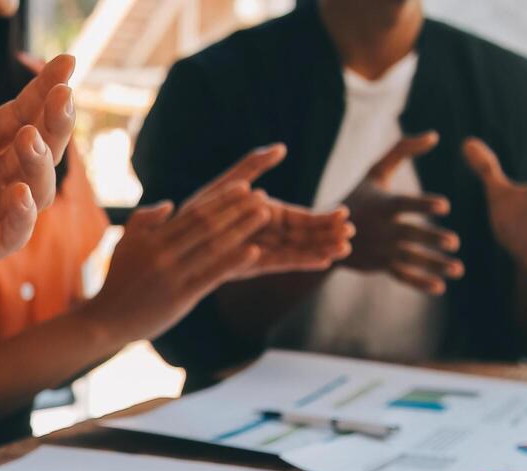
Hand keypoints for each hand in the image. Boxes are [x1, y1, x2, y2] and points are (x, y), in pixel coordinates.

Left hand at [0, 25, 77, 317]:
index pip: (23, 112)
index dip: (44, 88)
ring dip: (38, 162)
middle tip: (63, 93)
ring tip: (30, 138)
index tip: (67, 60)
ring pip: (36, 189)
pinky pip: (11, 234)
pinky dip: (20, 215)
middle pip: (41, 146)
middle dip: (55, 120)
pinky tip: (20, 194)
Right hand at [82, 179, 269, 342]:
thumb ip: (144, 221)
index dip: (221, 199)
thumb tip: (170, 205)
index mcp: (152, 239)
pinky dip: (233, 261)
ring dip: (241, 229)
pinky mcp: (180, 297)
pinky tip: (254, 250)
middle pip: (207, 225)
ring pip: (213, 247)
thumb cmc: (118, 281)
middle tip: (262, 196)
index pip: (193, 213)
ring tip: (264, 215)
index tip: (244, 186)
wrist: (105, 320)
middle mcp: (163, 254)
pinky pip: (211, 275)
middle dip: (237, 209)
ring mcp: (172, 276)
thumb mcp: (124, 244)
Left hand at [185, 144, 355, 277]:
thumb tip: (280, 148)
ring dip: (320, 249)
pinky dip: (300, 261)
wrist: (175, 236)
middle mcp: (266, 235)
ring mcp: (260, 251)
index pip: (302, 218)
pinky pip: (279, 262)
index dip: (324, 218)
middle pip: (305, 236)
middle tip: (352, 233)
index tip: (345, 215)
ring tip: (344, 249)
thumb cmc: (199, 208)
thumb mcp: (228, 183)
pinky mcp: (250, 265)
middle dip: (328, 235)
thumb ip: (253, 167)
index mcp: (267, 216)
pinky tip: (321, 261)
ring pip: (297, 250)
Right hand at [339, 132, 463, 294]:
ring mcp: (380, 249)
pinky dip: (420, 283)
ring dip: (434, 265)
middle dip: (430, 239)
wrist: (326, 233)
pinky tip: (440, 287)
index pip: (405, 205)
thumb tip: (435, 136)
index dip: (423, 204)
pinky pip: (402, 275)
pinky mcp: (379, 265)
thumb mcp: (376, 171)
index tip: (445, 206)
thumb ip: (403, 150)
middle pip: (409, 235)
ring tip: (458, 269)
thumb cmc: (359, 196)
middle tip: (454, 242)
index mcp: (382, 205)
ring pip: (410, 258)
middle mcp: (381, 229)